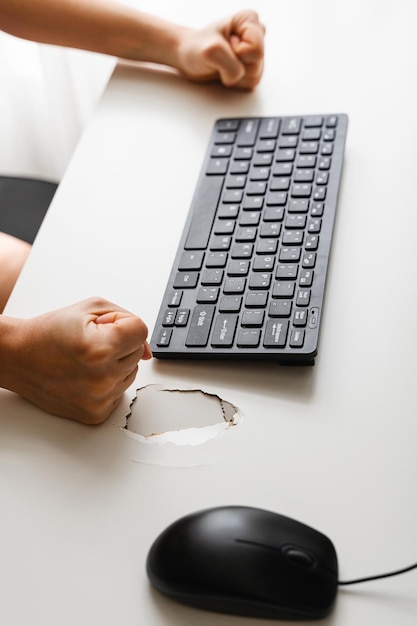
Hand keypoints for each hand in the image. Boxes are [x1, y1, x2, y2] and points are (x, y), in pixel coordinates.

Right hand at [5, 297, 151, 423]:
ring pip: (130, 374)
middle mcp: (103, 379)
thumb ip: (127, 320)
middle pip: (137, 354)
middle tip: (89, 343)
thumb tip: (146, 351)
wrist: (19, 358)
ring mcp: (100, 400)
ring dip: (114, 364)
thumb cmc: (50, 332)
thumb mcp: (91, 309)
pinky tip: (85, 376)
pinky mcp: (96, 414)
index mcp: (102, 349)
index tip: (102, 327)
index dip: (122, 324)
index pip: (141, 330)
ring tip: (85, 360)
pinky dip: (107, 383)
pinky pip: (119, 393)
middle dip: (118, 344)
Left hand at [176, 10, 264, 89]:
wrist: (188, 57)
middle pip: (256, 64)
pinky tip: (226, 71)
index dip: (238, 54)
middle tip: (221, 56)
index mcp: (249, 20)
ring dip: (235, 76)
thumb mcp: (211, 52)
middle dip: (236, 66)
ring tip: (222, 64)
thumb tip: (240, 75)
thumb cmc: (197, 49)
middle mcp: (256, 34)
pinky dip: (235, 82)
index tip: (225, 45)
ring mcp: (255, 54)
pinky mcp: (252, 69)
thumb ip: (231, 63)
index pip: (256, 50)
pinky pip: (250, 84)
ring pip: (254, 76)